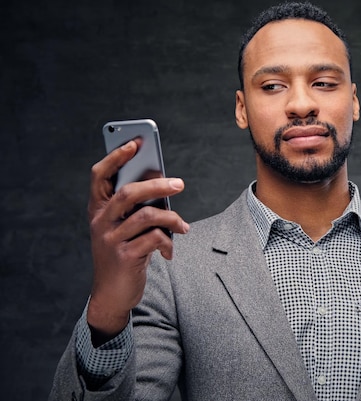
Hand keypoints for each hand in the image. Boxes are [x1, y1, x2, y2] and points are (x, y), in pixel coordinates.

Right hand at [86, 140, 188, 341]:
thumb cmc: (124, 254)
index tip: (135, 143)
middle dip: (157, 185)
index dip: (115, 157)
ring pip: (146, 215)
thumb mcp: (124, 229)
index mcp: (97, 210)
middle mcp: (100, 222)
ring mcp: (110, 240)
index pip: (99, 175)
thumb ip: (136, 209)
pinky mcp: (124, 257)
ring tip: (183, 226)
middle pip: (128, 192)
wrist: (112, 295)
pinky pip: (154, 239)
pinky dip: (168, 243)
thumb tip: (164, 185)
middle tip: (180, 184)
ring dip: (171, 218)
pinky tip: (169, 251)